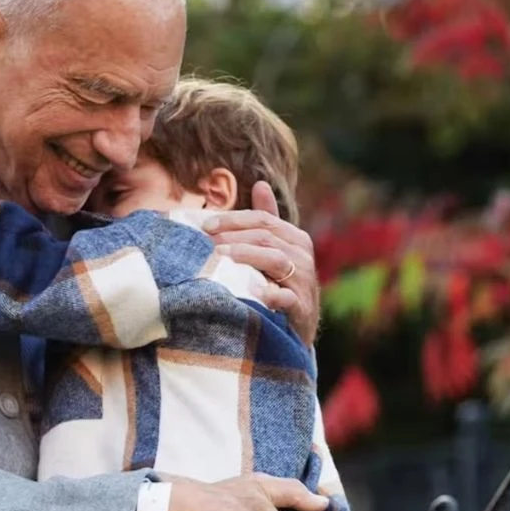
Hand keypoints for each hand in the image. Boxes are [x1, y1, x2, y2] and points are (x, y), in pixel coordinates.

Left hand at [204, 181, 319, 343]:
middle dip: (232, 236)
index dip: (233, 219)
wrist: (300, 327)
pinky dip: (271, 294)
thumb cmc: (283, 283)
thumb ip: (267, 220)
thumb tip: (260, 184)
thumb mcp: (276, 249)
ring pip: (275, 259)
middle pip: (265, 236)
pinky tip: (252, 291)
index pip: (263, 219)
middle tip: (206, 242)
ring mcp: (304, 281)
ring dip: (245, 256)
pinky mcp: (302, 307)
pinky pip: (287, 298)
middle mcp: (302, 254)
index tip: (205, 225)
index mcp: (295, 237)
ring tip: (219, 258)